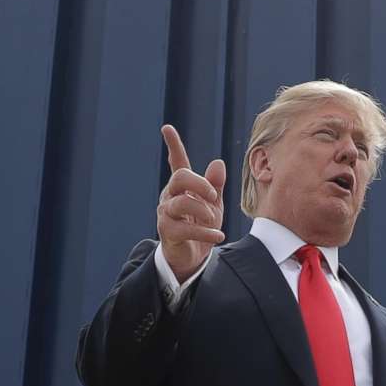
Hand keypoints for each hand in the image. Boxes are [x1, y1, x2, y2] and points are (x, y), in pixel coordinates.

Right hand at [156, 124, 226, 280]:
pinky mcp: (168, 232)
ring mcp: (166, 214)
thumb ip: (216, 185)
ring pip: (183, 203)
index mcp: (181, 187)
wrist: (192, 257)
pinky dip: (206, 232)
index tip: (167, 128)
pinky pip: (186, 228)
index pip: (176, 162)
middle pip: (180, 177)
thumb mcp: (214, 204)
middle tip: (213, 196)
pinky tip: (218, 236)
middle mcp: (170, 196)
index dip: (173, 145)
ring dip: (204, 211)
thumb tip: (218, 162)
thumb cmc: (202, 226)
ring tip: (214, 221)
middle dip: (200, 183)